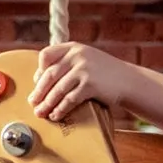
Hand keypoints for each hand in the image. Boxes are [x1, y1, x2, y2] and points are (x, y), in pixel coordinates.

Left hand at [28, 42, 162, 127]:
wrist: (130, 80)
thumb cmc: (105, 73)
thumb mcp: (87, 59)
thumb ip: (67, 63)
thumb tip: (40, 78)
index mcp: (73, 47)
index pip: (46, 55)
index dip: (38, 70)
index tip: (36, 84)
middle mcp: (77, 55)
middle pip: (49, 75)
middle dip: (39, 92)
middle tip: (33, 104)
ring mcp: (84, 69)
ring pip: (58, 89)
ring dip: (47, 104)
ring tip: (41, 114)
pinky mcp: (90, 84)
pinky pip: (70, 99)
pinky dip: (61, 109)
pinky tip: (56, 115)